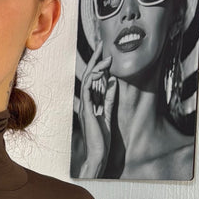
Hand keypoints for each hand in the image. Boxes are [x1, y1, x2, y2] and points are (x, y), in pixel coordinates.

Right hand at [77, 47, 116, 178]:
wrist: (97, 153)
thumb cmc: (101, 138)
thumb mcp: (108, 114)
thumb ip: (109, 99)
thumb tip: (113, 82)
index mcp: (91, 102)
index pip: (94, 80)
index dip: (99, 66)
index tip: (105, 54)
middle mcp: (86, 101)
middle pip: (89, 76)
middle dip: (95, 60)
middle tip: (101, 45)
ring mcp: (85, 105)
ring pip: (87, 81)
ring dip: (97, 68)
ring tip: (106, 58)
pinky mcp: (86, 110)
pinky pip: (88, 91)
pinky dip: (93, 80)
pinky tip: (101, 73)